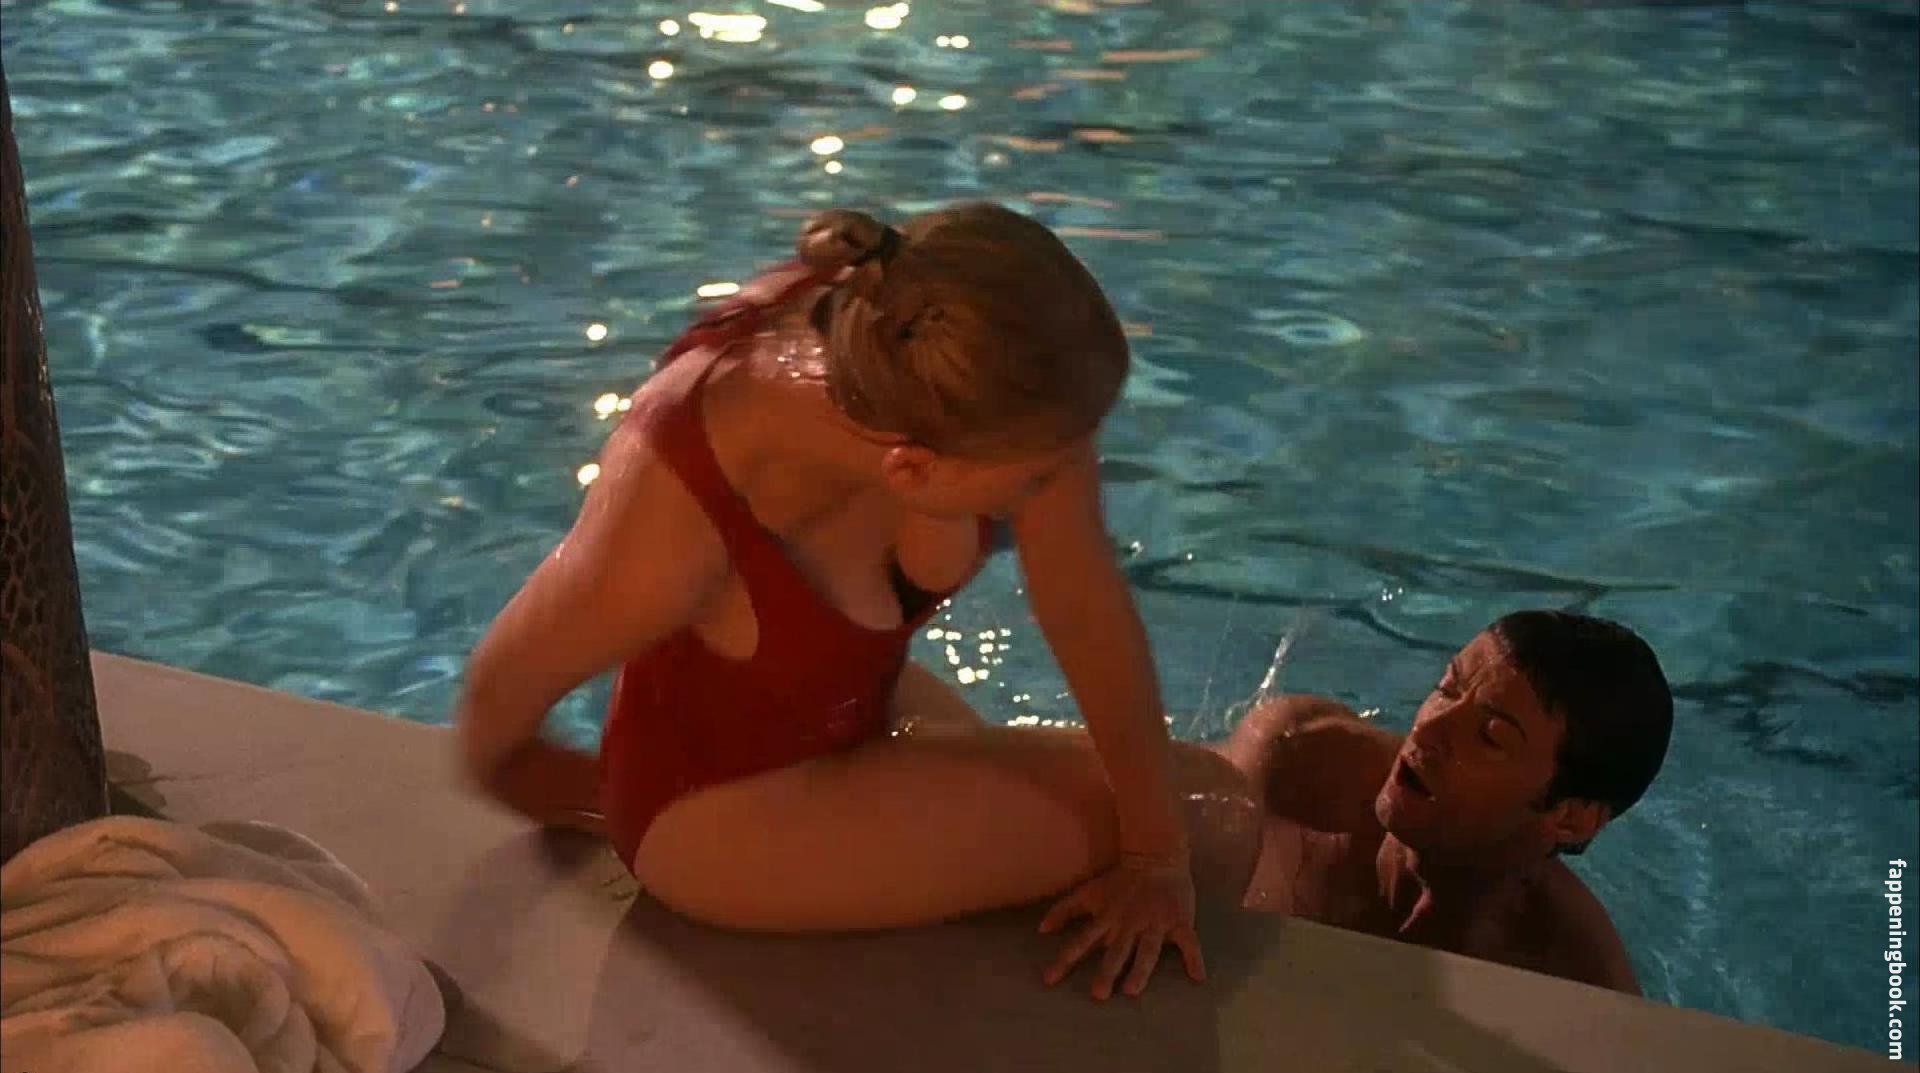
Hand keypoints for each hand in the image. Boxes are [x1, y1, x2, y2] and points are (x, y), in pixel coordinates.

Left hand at [1038, 852, 1204, 999]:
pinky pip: (1188, 942)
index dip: (1065, 959)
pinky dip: (1194, 958)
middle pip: (1116, 951)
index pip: (1081, 941)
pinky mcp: (1179, 921)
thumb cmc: (1120, 879)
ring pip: (1147, 950)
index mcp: (1107, 918)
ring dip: (1140, 969)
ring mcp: (1155, 923)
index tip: (1049, 980)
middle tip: (1098, 994)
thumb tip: (1040, 930)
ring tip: (1133, 990)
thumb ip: (1064, 909)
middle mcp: (1129, 924)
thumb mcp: (1088, 891)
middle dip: (1107, 971)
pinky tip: (1198, 977)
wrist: (1157, 855)